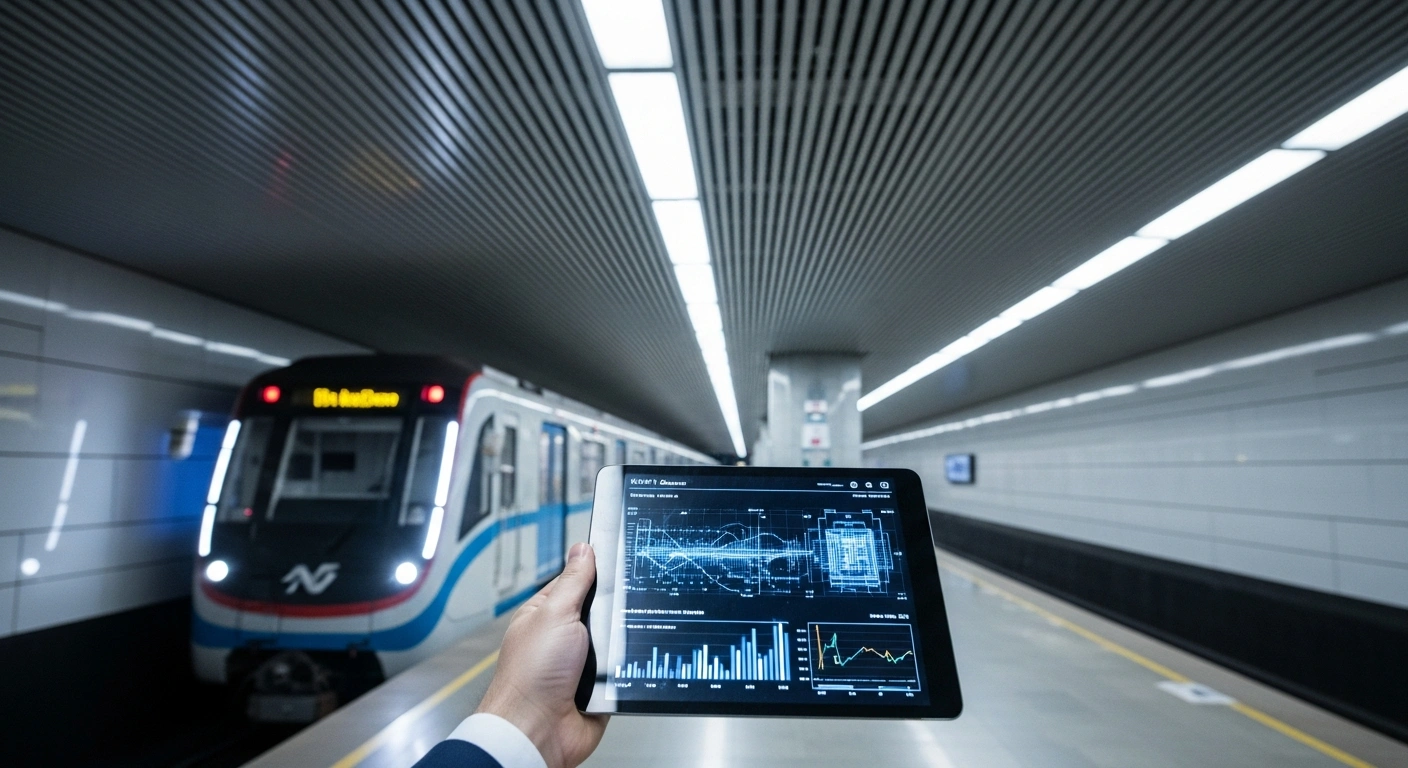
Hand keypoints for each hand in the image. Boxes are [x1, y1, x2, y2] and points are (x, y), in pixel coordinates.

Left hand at [477, 542, 608, 767]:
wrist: (539, 730)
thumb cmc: (530, 676)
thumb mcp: (555, 614)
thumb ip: (573, 581)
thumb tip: (584, 549)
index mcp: (547, 614)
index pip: (578, 580)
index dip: (598, 571)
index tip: (621, 559)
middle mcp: (564, 636)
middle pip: (603, 610)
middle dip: (612, 613)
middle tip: (615, 613)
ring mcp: (582, 662)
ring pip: (617, 640)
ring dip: (618, 645)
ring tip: (612, 647)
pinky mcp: (599, 686)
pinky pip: (623, 669)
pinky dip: (624, 670)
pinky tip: (619, 670)